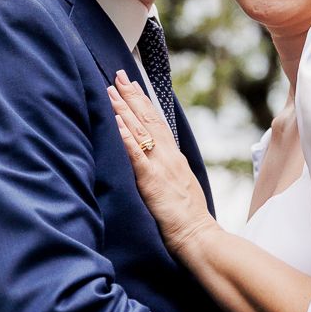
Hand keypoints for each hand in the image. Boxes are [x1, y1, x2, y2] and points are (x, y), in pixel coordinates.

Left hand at [108, 71, 214, 257]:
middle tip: (118, 76)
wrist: (199, 235)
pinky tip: (117, 122)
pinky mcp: (151, 181)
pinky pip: (136, 155)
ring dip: (125, 109)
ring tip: (111, 91)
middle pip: (148, 119)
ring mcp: (160, 166)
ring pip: (140, 131)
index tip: (132, 85)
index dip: (143, 102)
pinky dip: (126, 137)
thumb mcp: (181, 186)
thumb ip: (169, 170)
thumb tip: (158, 162)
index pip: (157, 122)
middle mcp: (168, 156)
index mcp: (174, 157)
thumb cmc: (190, 218)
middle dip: (132, 96)